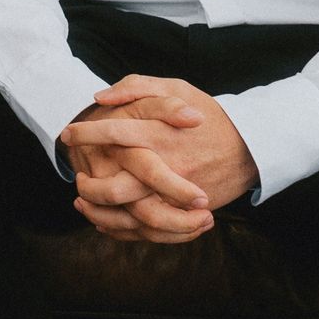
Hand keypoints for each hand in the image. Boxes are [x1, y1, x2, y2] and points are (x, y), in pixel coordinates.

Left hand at [61, 75, 258, 241]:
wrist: (251, 147)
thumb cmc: (208, 114)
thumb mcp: (176, 88)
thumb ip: (137, 87)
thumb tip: (101, 97)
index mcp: (160, 133)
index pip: (114, 133)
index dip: (86, 134)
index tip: (68, 134)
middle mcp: (166, 167)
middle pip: (116, 188)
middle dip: (88, 186)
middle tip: (76, 176)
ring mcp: (176, 196)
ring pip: (130, 217)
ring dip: (99, 213)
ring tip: (82, 202)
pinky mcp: (185, 213)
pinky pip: (149, 231)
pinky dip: (123, 229)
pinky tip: (105, 221)